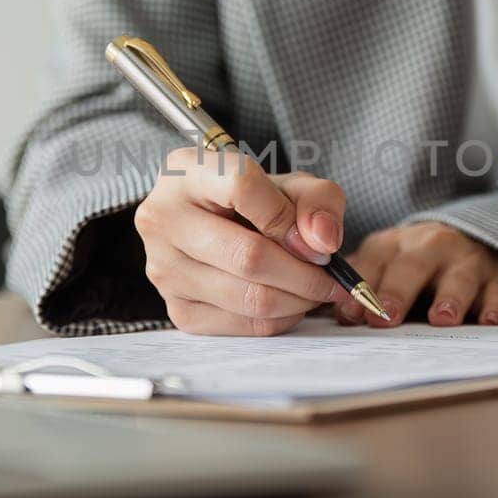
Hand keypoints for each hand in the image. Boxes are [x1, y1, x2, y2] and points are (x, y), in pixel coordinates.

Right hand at [135, 148, 350, 335]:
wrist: (211, 223)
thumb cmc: (253, 200)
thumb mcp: (290, 184)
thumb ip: (318, 201)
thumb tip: (322, 243)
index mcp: (187, 171)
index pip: (242, 187)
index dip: (290, 218)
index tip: (318, 241)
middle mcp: (164, 219)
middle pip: (248, 256)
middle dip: (305, 275)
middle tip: (333, 280)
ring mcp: (164, 268)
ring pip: (248, 297)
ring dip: (298, 301)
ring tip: (316, 290)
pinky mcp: (177, 309)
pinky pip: (242, 325)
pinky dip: (279, 320)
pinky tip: (289, 303)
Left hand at [335, 222, 497, 327]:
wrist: (473, 242)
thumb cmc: (413, 266)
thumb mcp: (384, 266)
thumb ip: (359, 287)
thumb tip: (329, 313)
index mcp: (393, 245)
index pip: (373, 262)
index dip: (361, 287)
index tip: (351, 315)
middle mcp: (430, 246)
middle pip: (412, 266)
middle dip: (398, 291)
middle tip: (386, 318)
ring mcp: (467, 259)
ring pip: (459, 276)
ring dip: (450, 297)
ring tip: (441, 319)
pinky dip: (497, 306)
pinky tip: (490, 321)